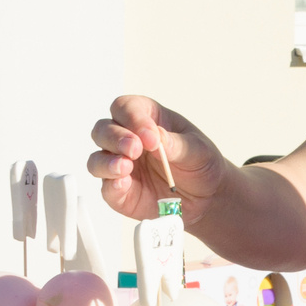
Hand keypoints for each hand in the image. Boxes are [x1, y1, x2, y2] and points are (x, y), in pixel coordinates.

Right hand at [89, 95, 226, 220]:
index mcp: (146, 119)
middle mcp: (127, 139)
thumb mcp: (199, 150)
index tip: (150, 136)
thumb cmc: (201, 164)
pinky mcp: (120, 192)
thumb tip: (157, 136)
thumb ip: (177, 144)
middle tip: (135, 149)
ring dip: (107, 162)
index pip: (126, 108)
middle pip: (104, 130)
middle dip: (115, 138)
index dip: (133, 118)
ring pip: (97, 159)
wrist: (208, 197)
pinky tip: (123, 183)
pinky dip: (111, 185)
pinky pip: (106, 188)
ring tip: (125, 166)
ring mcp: (121, 165)